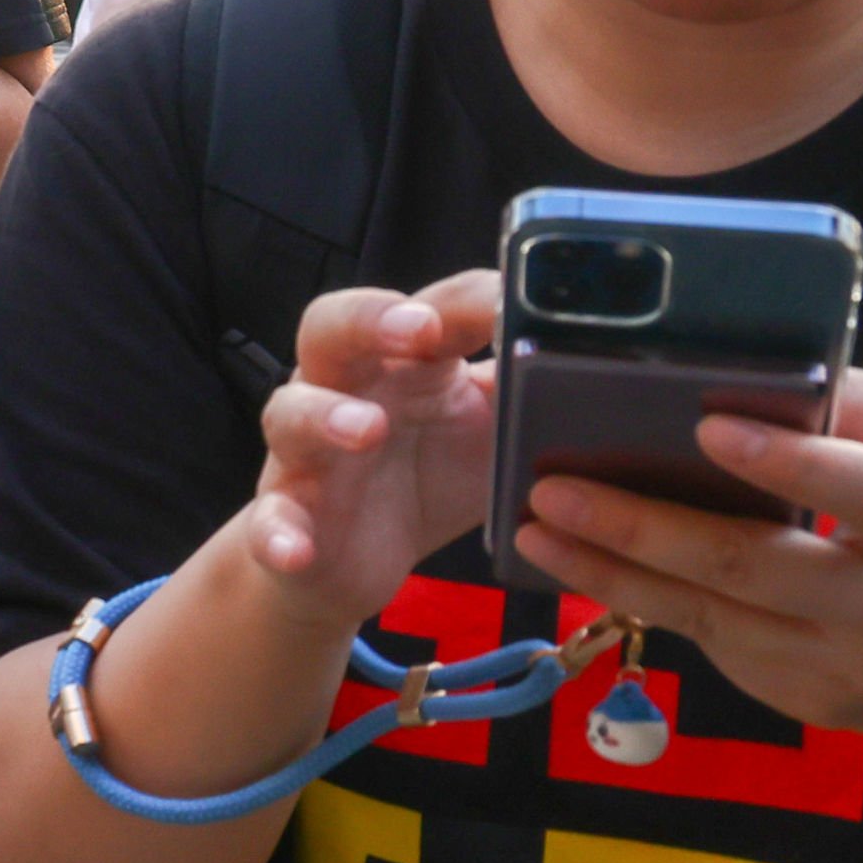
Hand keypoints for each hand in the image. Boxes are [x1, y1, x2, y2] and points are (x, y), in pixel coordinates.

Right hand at [248, 274, 500, 630]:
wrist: (355, 560)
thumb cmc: (428, 476)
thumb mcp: (490, 434)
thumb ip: (528, 399)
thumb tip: (595, 371)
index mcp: (403, 361)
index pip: (428, 308)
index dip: (463, 302)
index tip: (511, 303)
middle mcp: (345, 389)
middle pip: (332, 324)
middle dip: (370, 318)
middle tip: (418, 330)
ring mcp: (305, 450)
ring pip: (290, 411)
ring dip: (324, 415)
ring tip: (367, 429)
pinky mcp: (283, 516)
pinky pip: (267, 521)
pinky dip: (276, 534)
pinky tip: (296, 548)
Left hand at [505, 371, 862, 738]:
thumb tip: (765, 371)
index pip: (857, 490)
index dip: (782, 462)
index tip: (705, 426)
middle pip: (754, 565)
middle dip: (642, 525)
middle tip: (554, 488)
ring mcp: (852, 667)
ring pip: (715, 617)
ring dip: (612, 573)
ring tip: (537, 530)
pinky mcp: (816, 703)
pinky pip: (720, 646)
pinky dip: (649, 605)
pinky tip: (589, 568)